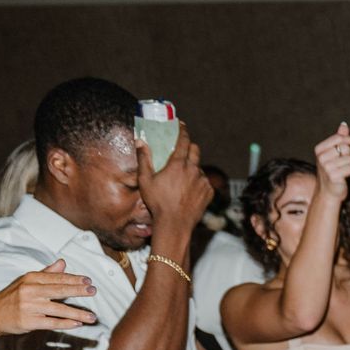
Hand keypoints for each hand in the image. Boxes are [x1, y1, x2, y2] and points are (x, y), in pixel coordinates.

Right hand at [0, 261, 96, 338]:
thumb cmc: (13, 296)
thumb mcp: (27, 281)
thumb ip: (47, 273)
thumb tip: (63, 263)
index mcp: (31, 279)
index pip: (57, 278)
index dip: (74, 279)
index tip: (88, 281)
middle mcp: (30, 291)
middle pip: (59, 290)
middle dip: (78, 291)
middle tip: (93, 291)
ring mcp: (30, 307)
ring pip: (59, 309)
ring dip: (78, 313)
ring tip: (92, 317)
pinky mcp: (29, 321)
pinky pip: (52, 322)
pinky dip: (66, 323)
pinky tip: (78, 324)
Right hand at [135, 121, 212, 244]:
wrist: (175, 224)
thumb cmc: (157, 203)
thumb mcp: (145, 180)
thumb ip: (144, 159)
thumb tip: (140, 142)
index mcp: (178, 164)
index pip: (184, 141)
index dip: (183, 130)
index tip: (182, 124)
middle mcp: (194, 170)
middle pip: (196, 150)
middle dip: (189, 147)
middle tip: (181, 151)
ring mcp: (203, 181)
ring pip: (199, 168)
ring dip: (192, 169)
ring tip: (181, 181)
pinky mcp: (209, 192)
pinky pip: (204, 182)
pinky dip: (197, 183)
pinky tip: (188, 192)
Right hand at [312, 122, 349, 200]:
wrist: (329, 192)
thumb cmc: (333, 170)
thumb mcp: (334, 153)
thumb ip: (339, 139)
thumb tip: (344, 125)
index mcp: (319, 149)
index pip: (339, 138)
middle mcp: (321, 156)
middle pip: (345, 148)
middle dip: (348, 154)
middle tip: (342, 163)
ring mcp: (326, 166)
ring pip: (348, 159)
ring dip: (349, 165)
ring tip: (342, 170)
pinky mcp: (332, 176)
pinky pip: (349, 169)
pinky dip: (349, 173)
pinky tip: (343, 177)